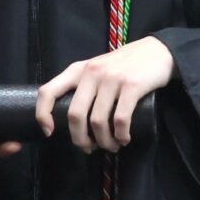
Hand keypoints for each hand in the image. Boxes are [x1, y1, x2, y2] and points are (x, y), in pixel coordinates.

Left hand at [35, 36, 174, 152]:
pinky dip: (121, 135)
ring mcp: (111, 79)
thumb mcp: (96, 70)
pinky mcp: (132, 86)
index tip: (49, 132)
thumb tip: (72, 121)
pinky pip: (121, 119)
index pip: (48, 91)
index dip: (42, 114)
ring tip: (112, 146)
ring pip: (97, 121)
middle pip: (75, 114)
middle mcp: (91, 72)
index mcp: (77, 70)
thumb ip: (84, 87)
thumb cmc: (123, 65)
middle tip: (89, 148)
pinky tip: (124, 139)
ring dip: (104, 141)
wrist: (156, 51)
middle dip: (80, 139)